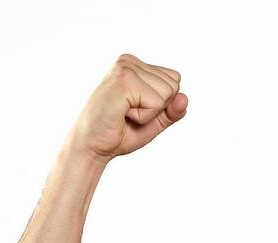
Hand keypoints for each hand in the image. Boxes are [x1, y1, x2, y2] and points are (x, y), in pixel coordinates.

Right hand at [64, 53, 187, 163]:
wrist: (92, 147)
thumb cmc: (119, 133)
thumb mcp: (154, 121)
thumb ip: (172, 110)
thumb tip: (185, 98)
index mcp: (136, 65)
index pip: (175, 80)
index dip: (162, 104)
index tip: (136, 110)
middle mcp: (129, 61)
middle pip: (174, 85)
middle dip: (157, 108)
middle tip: (129, 113)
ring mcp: (126, 68)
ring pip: (168, 93)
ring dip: (150, 113)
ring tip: (124, 113)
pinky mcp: (124, 80)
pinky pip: (157, 103)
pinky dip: (144, 117)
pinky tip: (122, 114)